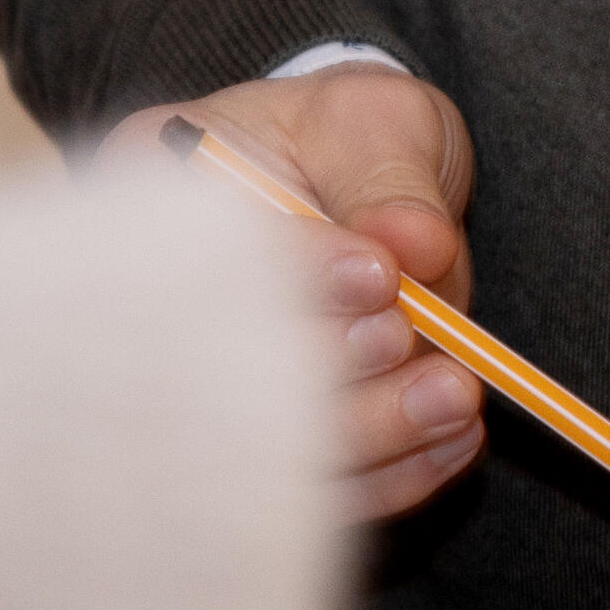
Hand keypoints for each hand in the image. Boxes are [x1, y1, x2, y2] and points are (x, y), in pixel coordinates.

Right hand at [107, 63, 484, 520]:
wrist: (358, 181)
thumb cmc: (352, 136)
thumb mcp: (373, 122)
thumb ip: (390, 178)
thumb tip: (416, 246)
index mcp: (156, 191)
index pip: (195, 251)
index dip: (294, 274)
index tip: (379, 275)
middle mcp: (157, 300)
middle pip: (214, 370)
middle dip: (326, 366)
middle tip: (407, 339)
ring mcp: (205, 384)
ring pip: (269, 447)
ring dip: (370, 431)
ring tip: (453, 397)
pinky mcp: (268, 444)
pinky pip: (319, 487)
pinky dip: (393, 471)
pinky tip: (453, 439)